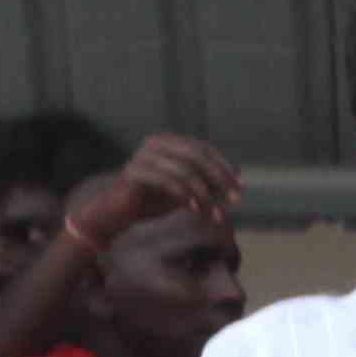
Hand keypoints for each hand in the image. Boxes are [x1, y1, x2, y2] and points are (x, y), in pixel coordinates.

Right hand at [121, 132, 246, 235]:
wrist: (115, 213)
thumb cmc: (149, 201)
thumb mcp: (183, 193)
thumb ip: (203, 186)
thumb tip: (233, 187)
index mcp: (168, 142)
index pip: (203, 149)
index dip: (223, 167)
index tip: (240, 186)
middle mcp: (155, 143)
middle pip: (196, 156)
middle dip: (219, 179)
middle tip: (234, 199)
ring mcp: (143, 155)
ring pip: (184, 171)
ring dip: (204, 195)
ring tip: (216, 214)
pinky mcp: (134, 172)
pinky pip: (166, 182)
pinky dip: (184, 196)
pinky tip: (196, 211)